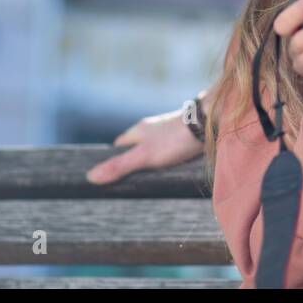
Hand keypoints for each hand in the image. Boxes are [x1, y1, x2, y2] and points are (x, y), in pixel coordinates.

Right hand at [85, 108, 202, 184]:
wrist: (211, 121)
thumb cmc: (176, 138)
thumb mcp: (144, 156)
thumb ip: (120, 166)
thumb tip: (90, 177)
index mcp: (139, 130)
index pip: (119, 146)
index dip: (113, 160)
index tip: (110, 175)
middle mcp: (153, 128)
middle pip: (137, 147)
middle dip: (134, 162)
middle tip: (132, 181)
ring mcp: (170, 131)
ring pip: (156, 148)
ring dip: (154, 161)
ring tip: (153, 179)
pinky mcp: (186, 135)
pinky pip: (173, 149)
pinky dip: (170, 158)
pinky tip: (175, 168)